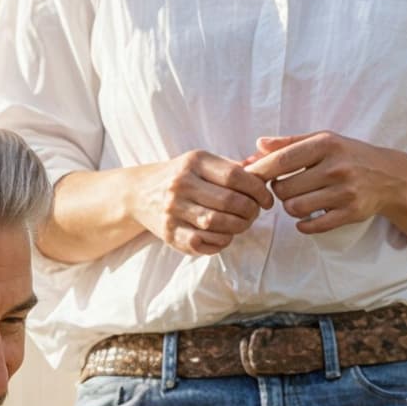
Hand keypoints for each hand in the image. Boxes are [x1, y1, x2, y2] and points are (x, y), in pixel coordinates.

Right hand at [126, 152, 272, 256]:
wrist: (139, 193)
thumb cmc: (182, 177)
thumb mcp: (203, 163)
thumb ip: (234, 166)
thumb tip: (267, 167)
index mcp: (194, 162)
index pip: (235, 176)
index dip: (258, 190)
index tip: (266, 199)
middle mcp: (181, 184)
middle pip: (229, 202)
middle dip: (251, 211)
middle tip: (254, 214)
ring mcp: (173, 210)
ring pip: (217, 224)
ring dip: (238, 228)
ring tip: (241, 224)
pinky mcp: (169, 233)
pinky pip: (202, 243)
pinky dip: (220, 242)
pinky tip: (223, 236)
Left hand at [246, 132, 406, 236]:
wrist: (389, 176)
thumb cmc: (348, 155)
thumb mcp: (323, 140)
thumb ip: (289, 143)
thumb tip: (258, 146)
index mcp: (326, 145)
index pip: (282, 160)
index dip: (260, 170)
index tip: (250, 176)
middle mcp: (336, 168)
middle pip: (284, 188)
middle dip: (277, 190)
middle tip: (285, 187)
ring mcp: (345, 192)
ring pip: (296, 208)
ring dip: (290, 207)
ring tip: (297, 200)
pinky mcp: (351, 213)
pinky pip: (314, 226)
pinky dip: (304, 224)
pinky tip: (305, 217)